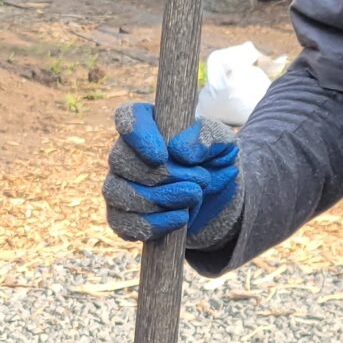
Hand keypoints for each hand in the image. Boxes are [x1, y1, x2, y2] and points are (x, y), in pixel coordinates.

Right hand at [102, 103, 239, 249]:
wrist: (216, 202)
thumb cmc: (214, 163)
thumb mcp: (223, 144)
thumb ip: (206, 137)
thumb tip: (179, 150)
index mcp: (147, 124)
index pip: (127, 118)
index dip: (138, 135)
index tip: (161, 155)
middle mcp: (125, 154)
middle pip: (122, 161)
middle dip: (162, 176)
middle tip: (201, 180)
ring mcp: (119, 186)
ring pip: (119, 193)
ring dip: (159, 200)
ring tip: (194, 197)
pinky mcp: (121, 218)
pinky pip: (122, 223)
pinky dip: (153, 224)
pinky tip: (180, 219)